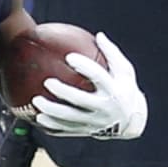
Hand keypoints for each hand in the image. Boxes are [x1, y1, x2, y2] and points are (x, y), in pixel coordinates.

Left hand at [31, 32, 146, 138]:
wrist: (131, 121)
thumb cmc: (124, 89)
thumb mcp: (125, 71)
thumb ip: (112, 53)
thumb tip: (99, 35)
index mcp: (114, 91)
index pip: (99, 77)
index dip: (85, 67)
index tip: (69, 57)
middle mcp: (104, 109)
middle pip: (81, 100)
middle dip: (64, 92)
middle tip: (47, 81)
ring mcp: (94, 123)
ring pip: (70, 118)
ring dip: (52, 111)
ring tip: (35, 101)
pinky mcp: (85, 131)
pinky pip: (66, 129)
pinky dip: (52, 125)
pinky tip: (37, 118)